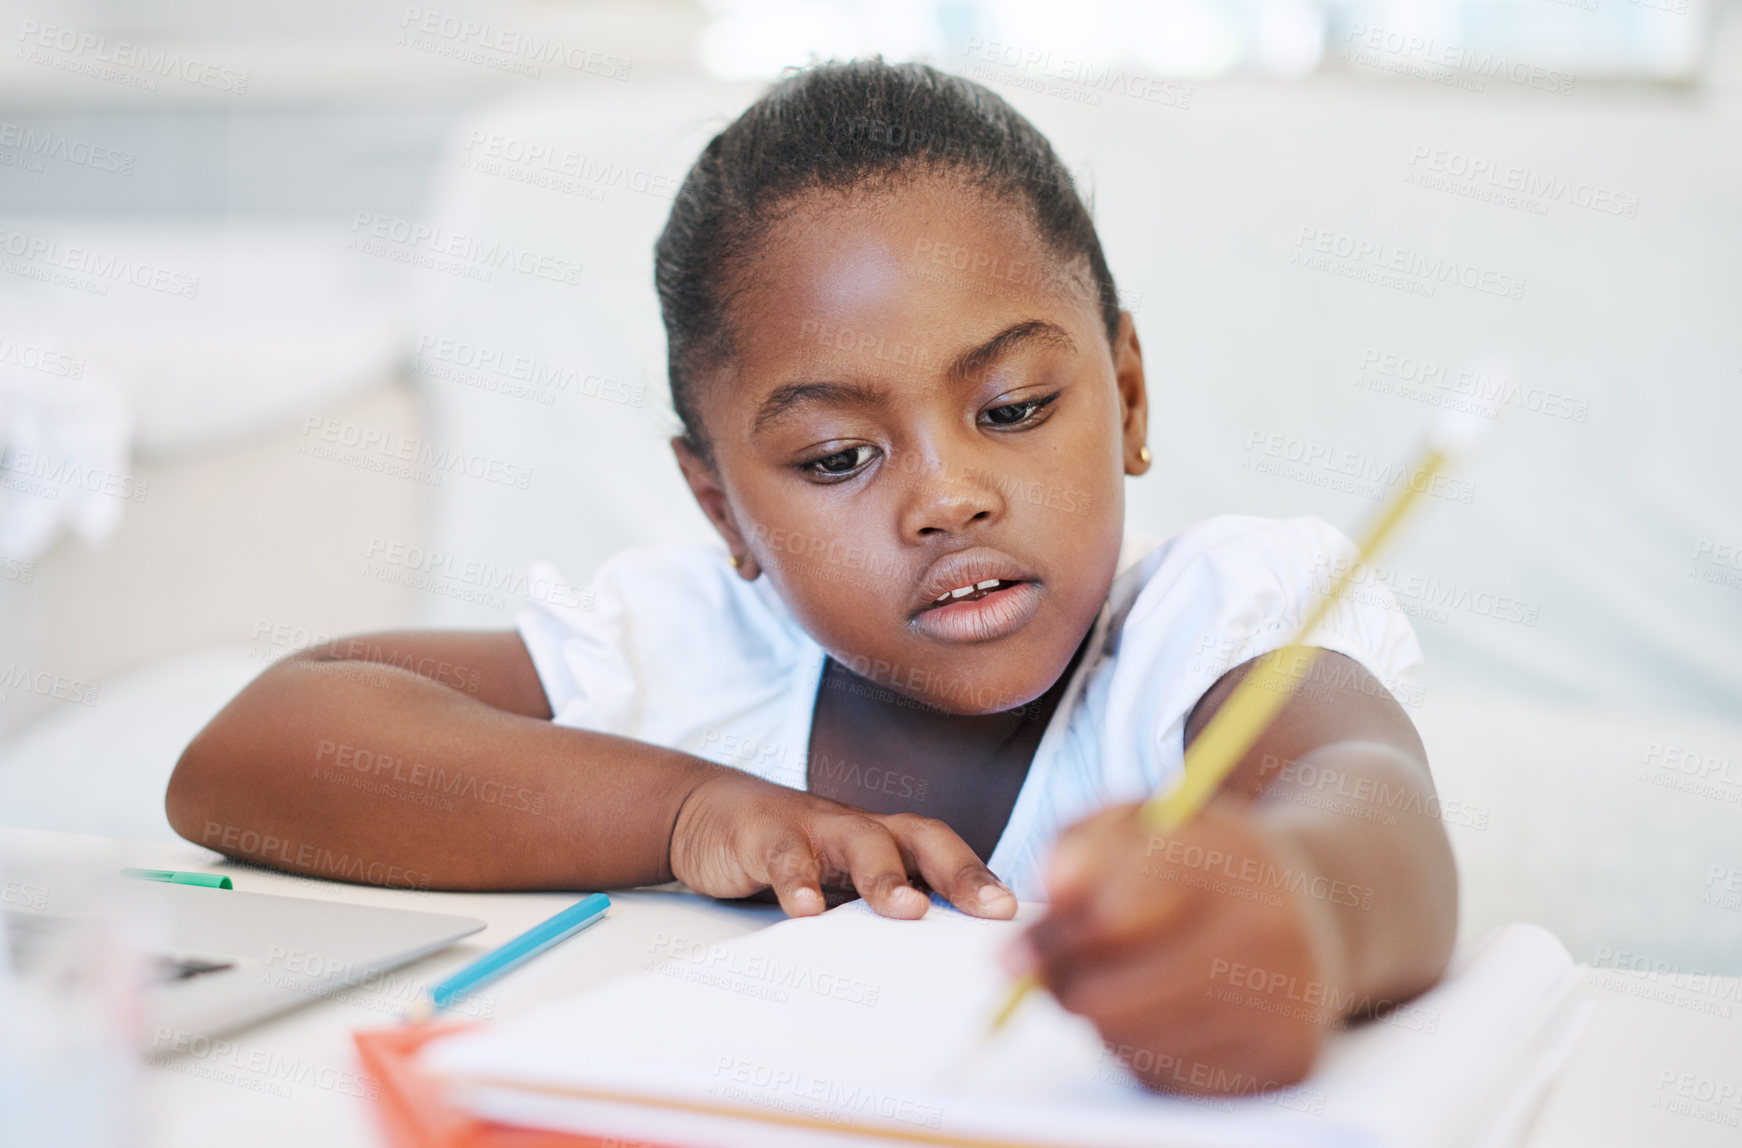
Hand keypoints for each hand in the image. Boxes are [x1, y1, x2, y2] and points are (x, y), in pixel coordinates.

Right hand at [669, 768, 1016, 919]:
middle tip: (990, 908)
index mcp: (886, 842)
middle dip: (960, 872)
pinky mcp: (763, 834)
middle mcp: (860, 828)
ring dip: (885, 874)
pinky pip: (785, 853)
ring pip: (860, 840)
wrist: (707, 811)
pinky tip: (805, 910)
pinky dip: (796, 879)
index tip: (1015, 916)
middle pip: (920, 836)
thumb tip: (939, 965)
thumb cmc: (792, 855)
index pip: (947, 855)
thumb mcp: (840, 881)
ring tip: (906, 910)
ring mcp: (813, 826)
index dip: (982, 880)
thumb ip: (883, 908)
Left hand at [1005, 799, 1348, 1094]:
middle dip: (1060, 988)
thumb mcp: (1147, 821)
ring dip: (1099, 1019)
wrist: (1315, 912)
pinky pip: (1171, 1075)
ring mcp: (1283, 1002)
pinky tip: (1161, 1012)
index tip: (1011, 956)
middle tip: (1038, 979)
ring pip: (1132, 1041)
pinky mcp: (1284, 1062)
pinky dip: (1144, 1049)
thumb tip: (1053, 889)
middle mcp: (1266, 930)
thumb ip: (1084, 839)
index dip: (1051, 938)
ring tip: (1110, 983)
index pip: (1113, 912)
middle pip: (1113, 996)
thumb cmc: (1205, 863)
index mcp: (1230, 856)